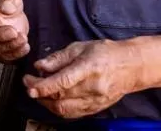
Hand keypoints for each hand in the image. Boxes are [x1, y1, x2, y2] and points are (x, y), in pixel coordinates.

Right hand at [0, 0, 29, 61]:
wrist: (12, 11)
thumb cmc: (5, 0)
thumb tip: (7, 8)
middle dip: (1, 36)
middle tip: (14, 32)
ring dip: (10, 45)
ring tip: (23, 39)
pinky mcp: (0, 50)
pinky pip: (5, 55)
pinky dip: (16, 54)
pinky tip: (25, 47)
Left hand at [22, 40, 141, 118]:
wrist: (132, 66)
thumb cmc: (106, 53)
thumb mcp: (80, 47)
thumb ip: (58, 58)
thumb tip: (40, 66)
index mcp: (88, 68)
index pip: (62, 82)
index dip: (42, 86)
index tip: (28, 83)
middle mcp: (92, 88)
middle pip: (60, 97)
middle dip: (39, 93)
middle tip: (29, 84)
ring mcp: (95, 101)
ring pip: (64, 109)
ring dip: (46, 103)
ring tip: (39, 92)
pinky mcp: (96, 109)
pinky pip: (72, 114)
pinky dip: (58, 108)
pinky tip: (53, 100)